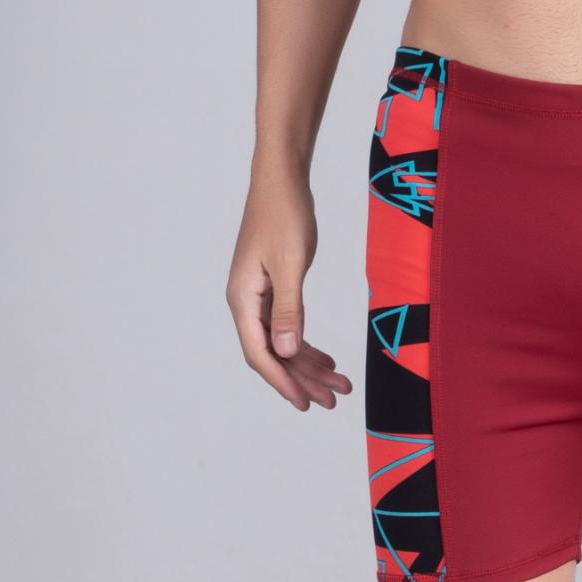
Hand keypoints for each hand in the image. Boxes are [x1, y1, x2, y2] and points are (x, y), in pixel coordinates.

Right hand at [227, 179, 352, 411]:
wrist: (281, 178)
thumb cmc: (284, 214)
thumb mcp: (290, 263)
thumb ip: (288, 310)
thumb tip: (284, 352)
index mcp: (243, 298)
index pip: (260, 353)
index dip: (283, 382)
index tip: (306, 404)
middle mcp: (246, 301)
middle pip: (273, 353)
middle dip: (303, 378)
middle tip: (335, 399)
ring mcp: (258, 295)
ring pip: (281, 342)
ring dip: (308, 364)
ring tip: (338, 383)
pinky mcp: (272, 286)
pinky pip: (286, 326)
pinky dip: (305, 343)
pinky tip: (325, 357)